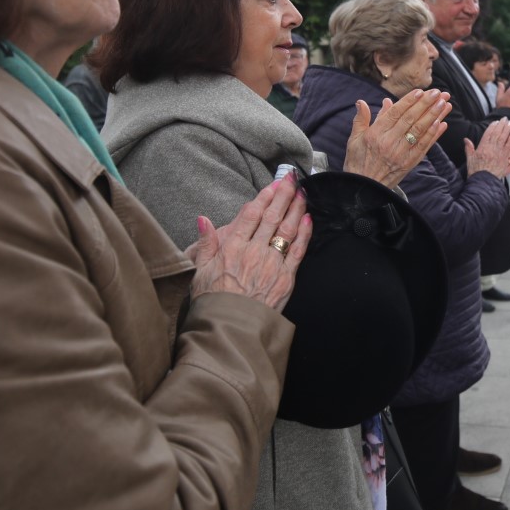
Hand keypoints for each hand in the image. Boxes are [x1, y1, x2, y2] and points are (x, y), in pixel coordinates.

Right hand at [186, 175, 310, 311]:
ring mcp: (272, 264)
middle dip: (284, 195)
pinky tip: (309, 219)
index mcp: (232, 247)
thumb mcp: (200, 271)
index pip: (251, 214)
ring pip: (288, 229)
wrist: (230, 330)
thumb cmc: (212, 303)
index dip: (264, 196)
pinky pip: (299, 250)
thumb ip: (205, 244)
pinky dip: (305, 233)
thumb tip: (202, 219)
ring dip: (296, 208)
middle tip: (292, 179)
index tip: (273, 184)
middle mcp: (254, 251)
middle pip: (272, 216)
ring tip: (302, 193)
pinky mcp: (286, 278)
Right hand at [343, 89, 450, 188]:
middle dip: (426, 104)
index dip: (409, 101)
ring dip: (434, 116)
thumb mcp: (354, 139)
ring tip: (445, 104)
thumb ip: (361, 120)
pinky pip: (424, 147)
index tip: (420, 91)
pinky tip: (442, 124)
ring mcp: (401, 154)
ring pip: (420, 131)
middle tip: (438, 93)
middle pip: (411, 120)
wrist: (364, 190)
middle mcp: (389, 143)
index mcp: (375, 135)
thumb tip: (362, 102)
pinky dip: (434, 135)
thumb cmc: (357, 162)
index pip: (395, 114)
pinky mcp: (409, 163)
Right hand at [464, 117, 509, 178]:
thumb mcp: (470, 159)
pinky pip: (509, 147)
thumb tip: (465, 139)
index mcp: (482, 148)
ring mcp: (498, 154)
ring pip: (503, 139)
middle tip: (505, 119)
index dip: (492, 127)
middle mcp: (490, 149)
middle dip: (501, 125)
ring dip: (507, 130)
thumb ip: (469, 148)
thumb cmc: (475, 171)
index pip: (488, 134)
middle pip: (497, 134)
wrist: (482, 182)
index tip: (495, 122)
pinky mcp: (504, 159)